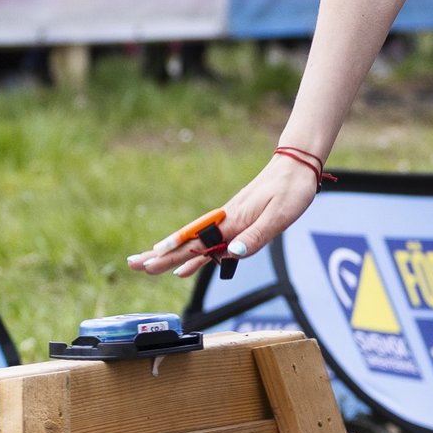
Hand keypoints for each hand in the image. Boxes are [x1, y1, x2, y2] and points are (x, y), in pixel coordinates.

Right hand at [127, 153, 322, 278]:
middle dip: (161, 255)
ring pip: (195, 243)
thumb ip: (256, 235)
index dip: (173, 255)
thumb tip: (232, 253)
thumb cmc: (292, 190)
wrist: (298, 165)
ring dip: (172, 256)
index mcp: (233, 221)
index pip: (197, 242)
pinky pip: (210, 242)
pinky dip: (195, 255)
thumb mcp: (280, 215)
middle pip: (188, 243)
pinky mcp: (236, 220)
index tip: (150, 262)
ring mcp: (229, 221)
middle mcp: (226, 221)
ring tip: (150, 266)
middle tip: (134, 265)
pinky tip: (187, 266)